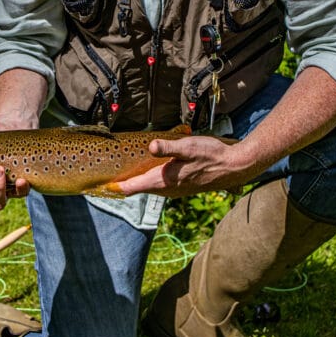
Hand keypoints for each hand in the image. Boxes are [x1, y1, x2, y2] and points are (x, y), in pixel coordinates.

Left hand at [114, 135, 255, 197]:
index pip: (134, 187)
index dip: (117, 187)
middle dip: (124, 185)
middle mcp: (168, 189)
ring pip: (151, 188)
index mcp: (165, 180)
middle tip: (107, 180)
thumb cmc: (211, 155)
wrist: (234, 167)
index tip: (101, 187)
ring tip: (123, 177)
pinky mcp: (183, 187)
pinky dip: (150, 181)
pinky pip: (161, 186)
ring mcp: (176, 190)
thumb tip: (151, 147)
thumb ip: (168, 147)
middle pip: (140, 189)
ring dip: (137, 183)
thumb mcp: (188, 146)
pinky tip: (150, 172)